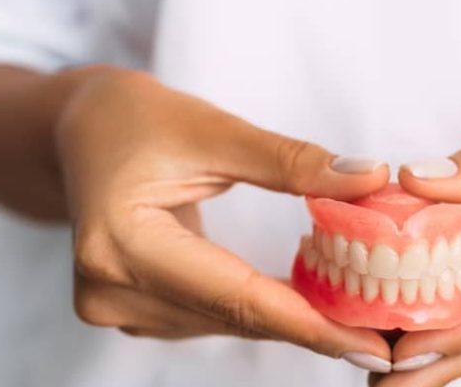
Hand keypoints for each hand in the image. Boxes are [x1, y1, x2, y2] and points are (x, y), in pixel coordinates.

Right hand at [53, 66, 392, 367]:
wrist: (77, 131)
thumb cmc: (134, 119)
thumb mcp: (213, 129)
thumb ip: (291, 161)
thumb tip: (368, 180)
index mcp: (122, 243)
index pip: (236, 296)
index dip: (309, 323)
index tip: (371, 342)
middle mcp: (110, 290)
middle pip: (234, 316)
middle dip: (313, 326)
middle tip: (383, 333)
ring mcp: (115, 307)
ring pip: (226, 322)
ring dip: (289, 318)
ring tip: (355, 312)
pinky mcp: (129, 309)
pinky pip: (211, 316)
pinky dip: (258, 307)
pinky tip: (303, 299)